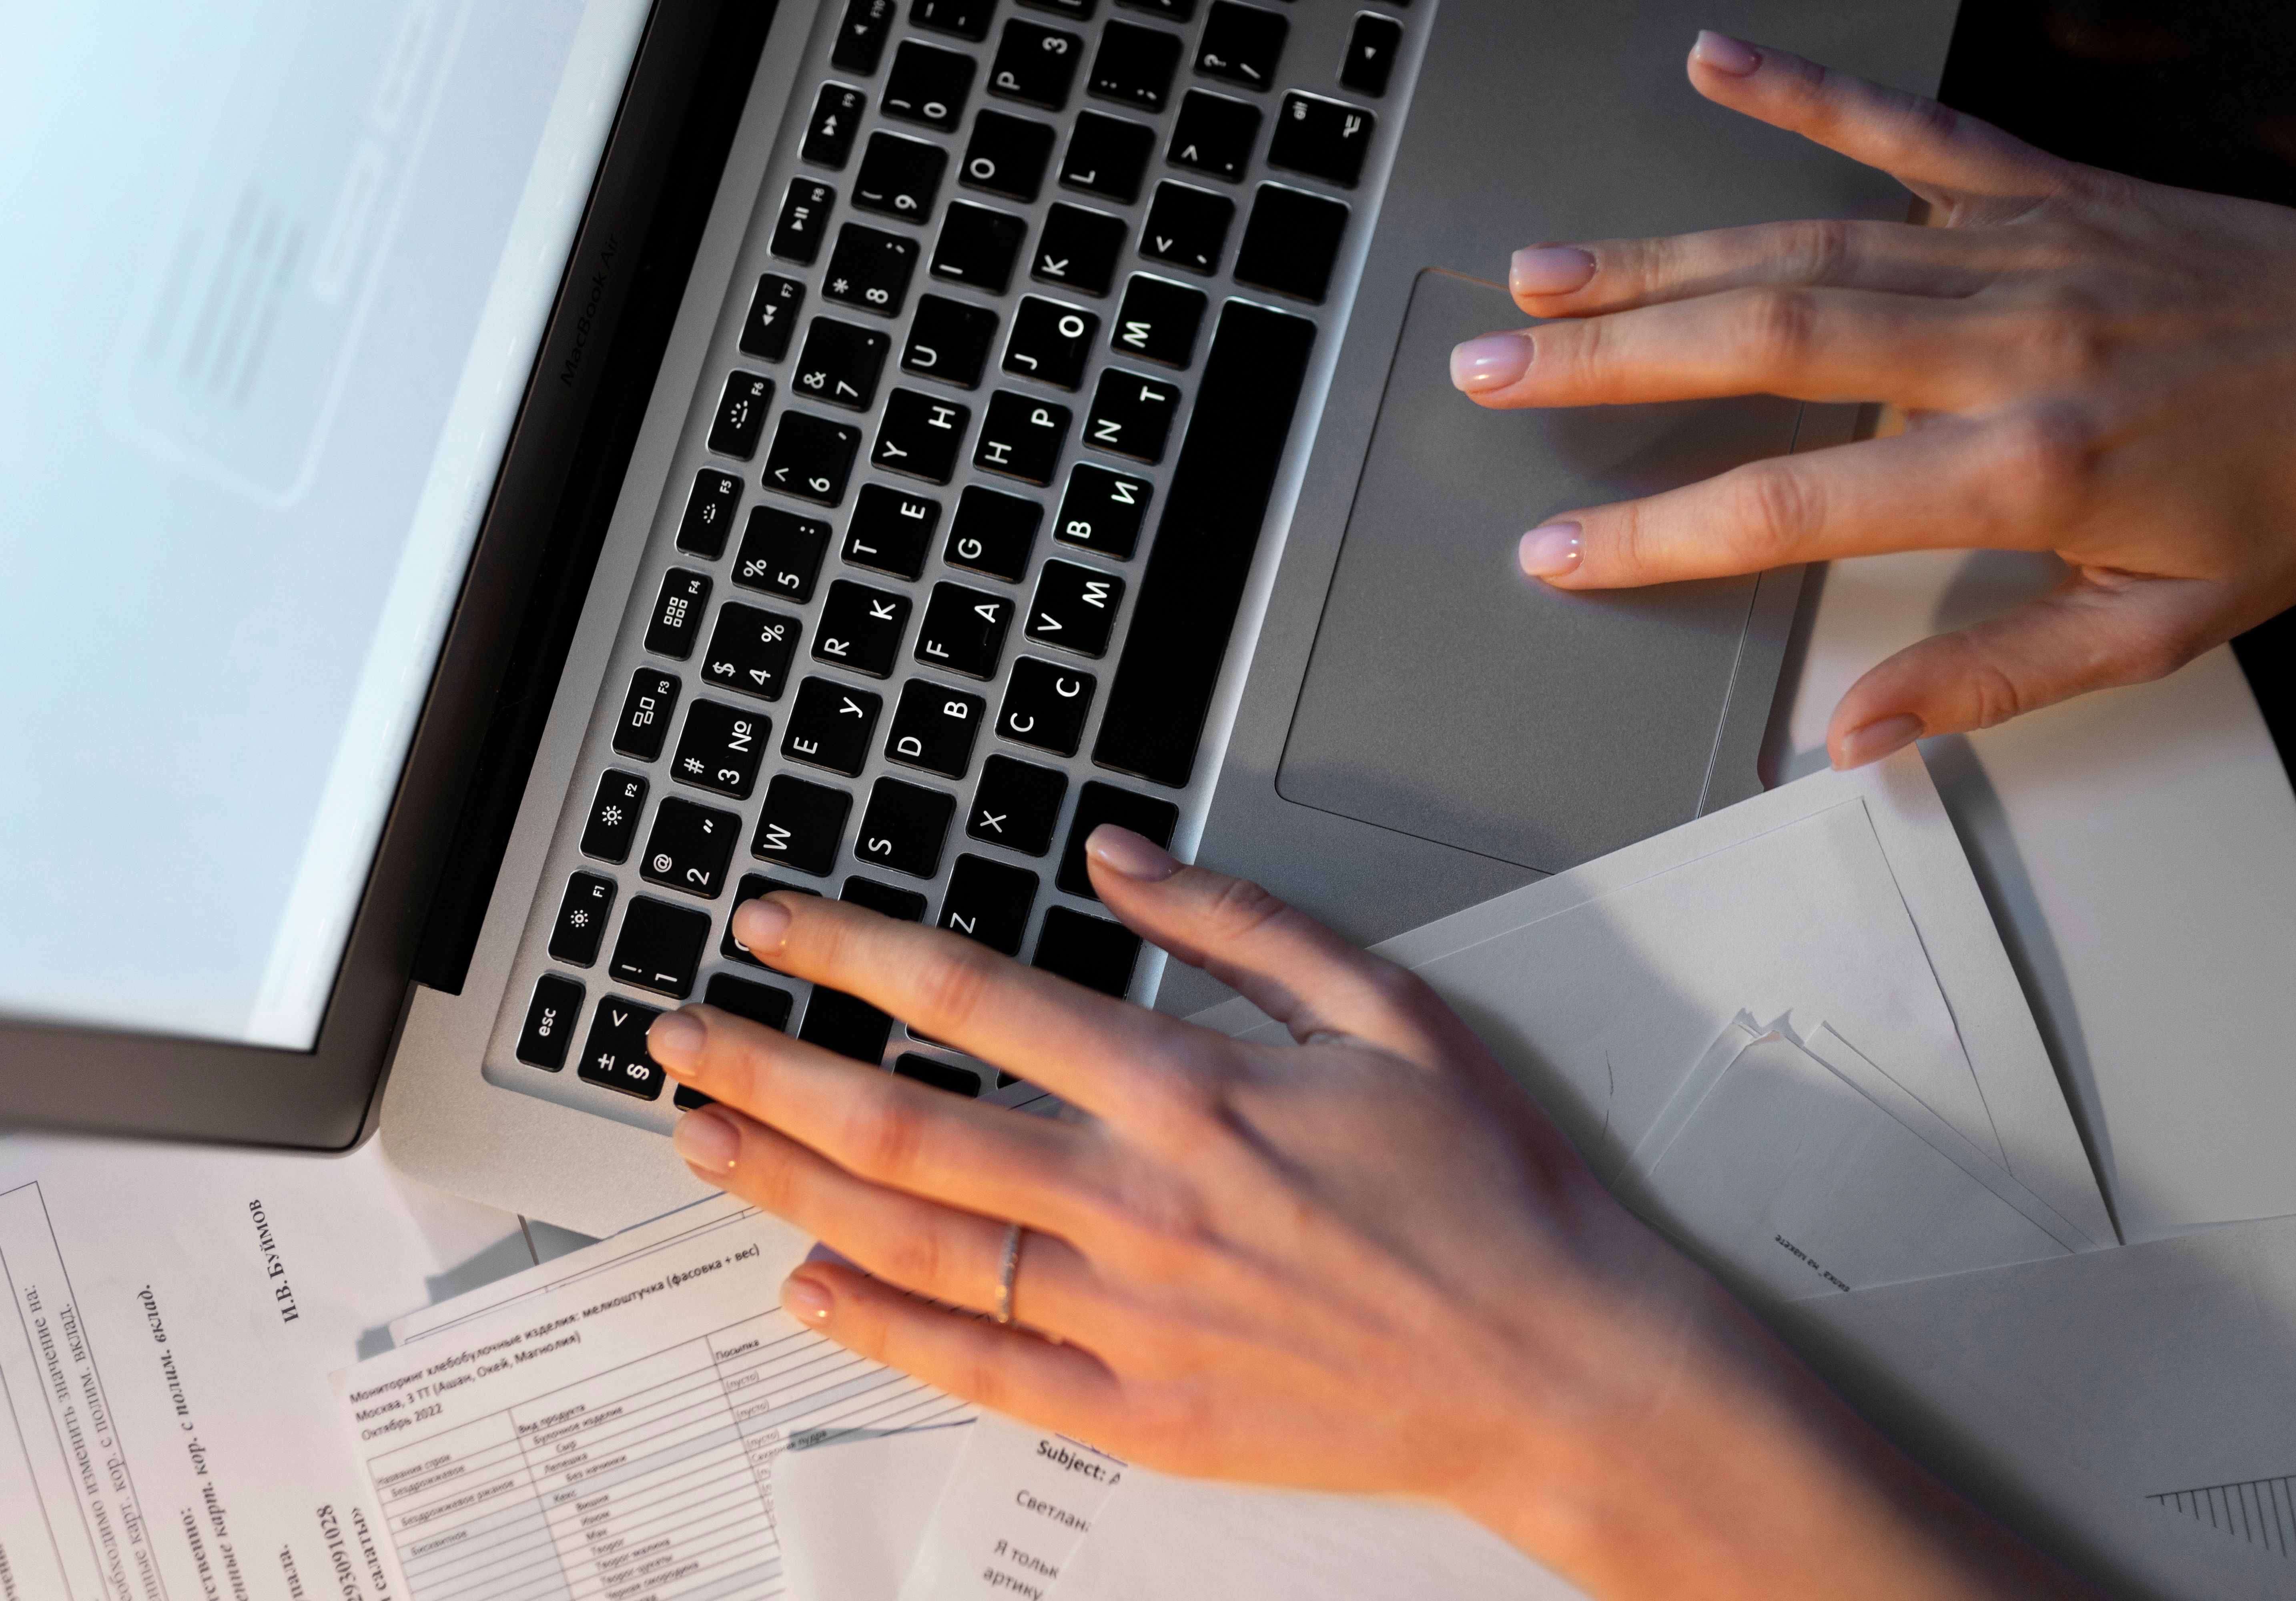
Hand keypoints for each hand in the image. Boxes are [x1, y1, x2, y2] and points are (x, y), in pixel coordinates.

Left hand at [646, 829, 2089, 1597]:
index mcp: (1192, 1092)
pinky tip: (806, 1288)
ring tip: (699, 1141)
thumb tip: (1118, 852)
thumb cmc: (1483, 1187)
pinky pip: (976, 1365)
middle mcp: (1139, 1204)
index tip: (776, 928)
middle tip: (677, 1036)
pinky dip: (878, 1327)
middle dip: (769, 1070)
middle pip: (904, 1126)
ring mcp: (1130, 1318)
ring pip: (913, 1243)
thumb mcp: (1387, 1010)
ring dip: (787, 1184)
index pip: (976, 1001)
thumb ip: (1240, 921)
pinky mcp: (1142, 1411)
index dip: (854, 956)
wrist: (1559, 1362)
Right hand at [1451, 31, 2295, 767]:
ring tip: (1543, 273)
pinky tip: (1715, 66)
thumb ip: (1997, 679)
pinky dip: (1805, 91)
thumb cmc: (2294, 491)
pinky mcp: (2042, 188)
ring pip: (1801, 243)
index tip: (1562, 550)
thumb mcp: (2163, 629)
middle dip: (1609, 360)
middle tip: (1491, 368)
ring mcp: (2016, 250)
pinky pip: (1905, 129)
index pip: (1794, 503)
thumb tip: (1858, 731)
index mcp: (2025, 465)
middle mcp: (2003, 343)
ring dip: (1658, 258)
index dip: (1660, 533)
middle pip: (1763, 344)